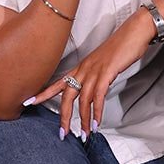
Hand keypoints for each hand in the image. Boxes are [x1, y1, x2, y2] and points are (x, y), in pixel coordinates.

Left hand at [28, 6, 154, 135]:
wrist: (135, 30)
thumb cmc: (122, 45)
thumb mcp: (103, 60)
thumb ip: (95, 73)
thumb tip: (94, 87)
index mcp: (82, 65)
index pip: (59, 82)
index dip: (43, 93)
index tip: (29, 102)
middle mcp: (85, 68)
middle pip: (67, 95)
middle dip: (64, 117)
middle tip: (62, 133)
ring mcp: (95, 70)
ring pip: (83, 100)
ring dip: (84, 119)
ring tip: (86, 133)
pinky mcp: (107, 72)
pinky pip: (98, 97)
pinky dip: (97, 112)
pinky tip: (98, 122)